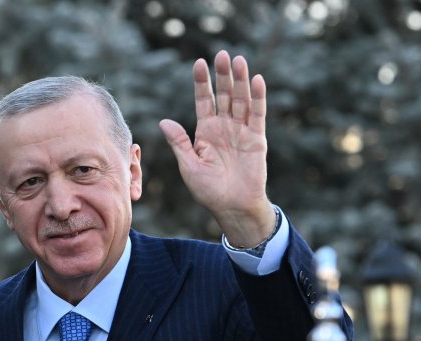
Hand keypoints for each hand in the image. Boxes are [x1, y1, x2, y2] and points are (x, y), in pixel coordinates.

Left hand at [159, 50, 275, 246]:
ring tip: (238, 60)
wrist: (232, 206)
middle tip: (222, 54)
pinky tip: (256, 80)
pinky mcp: (256, 138)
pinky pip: (257, 114)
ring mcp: (241, 131)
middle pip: (223, 95)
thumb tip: (163, 121)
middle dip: (222, 75)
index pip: (203, 101)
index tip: (198, 63)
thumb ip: (180, 142)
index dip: (202, 83)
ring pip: (241, 100)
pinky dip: (257, 97)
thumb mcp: (188, 165)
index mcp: (205, 132)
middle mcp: (224, 127)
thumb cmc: (208, 190)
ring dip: (240, 81)